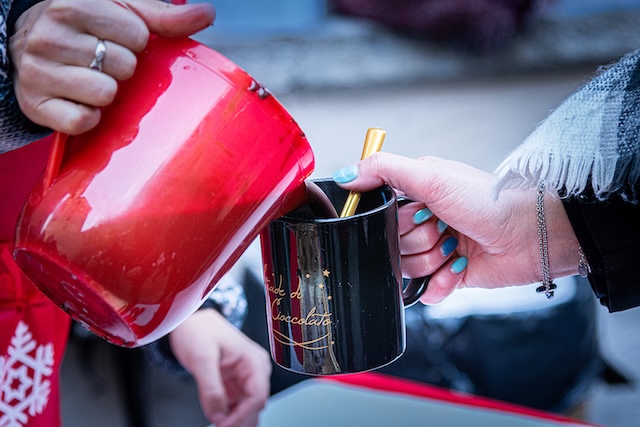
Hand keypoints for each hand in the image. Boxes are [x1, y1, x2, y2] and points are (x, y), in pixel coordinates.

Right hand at [9, 0, 214, 134]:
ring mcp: (38, 71)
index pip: (136, 35)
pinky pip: (83, 121)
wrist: (25, 46)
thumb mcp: (120, 11)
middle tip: (100, 60)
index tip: (114, 38)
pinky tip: (79, 101)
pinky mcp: (36, 104)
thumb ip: (163, 15)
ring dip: (106, 92)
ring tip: (89, 78)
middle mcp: (49, 36)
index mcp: (72, 4)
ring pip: (105, 94)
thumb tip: (207, 13)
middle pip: (124, 66)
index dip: (134, 41)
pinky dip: (88, 117)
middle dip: (120, 67)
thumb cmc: (84, 26)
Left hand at [168, 309, 270, 426]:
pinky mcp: (235, 383)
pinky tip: (220, 421)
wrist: (189, 321)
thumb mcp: (202, 357)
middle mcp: (254, 369)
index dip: (241, 415)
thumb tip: (217, 416)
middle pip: (255, 405)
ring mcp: (245, 377)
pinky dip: (230, 415)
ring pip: (248, 408)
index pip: (257, 396)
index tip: (223, 426)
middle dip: (239, 420)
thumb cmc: (198, 330)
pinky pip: (237, 404)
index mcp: (253, 360)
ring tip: (220, 426)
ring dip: (236, 420)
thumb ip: (210, 387)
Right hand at [333, 152, 580, 303]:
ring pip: (407, 269)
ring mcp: (437, 249)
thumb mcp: (432, 176)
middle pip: (392, 244)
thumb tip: (346, 173)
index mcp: (417, 193)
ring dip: (432, 262)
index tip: (418, 213)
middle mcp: (425, 221)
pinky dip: (440, 285)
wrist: (536, 235)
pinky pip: (424, 292)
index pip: (380, 213)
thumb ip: (385, 170)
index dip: (395, 220)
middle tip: (444, 228)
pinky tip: (458, 269)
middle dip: (419, 241)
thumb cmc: (491, 200)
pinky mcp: (449, 276)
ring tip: (456, 247)